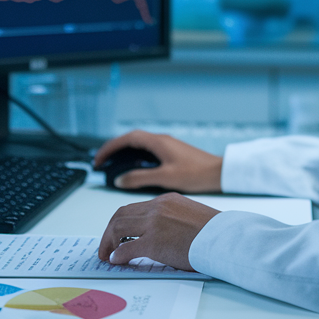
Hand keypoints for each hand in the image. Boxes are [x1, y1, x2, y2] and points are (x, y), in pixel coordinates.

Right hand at [93, 130, 222, 192]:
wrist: (219, 173)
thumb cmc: (197, 174)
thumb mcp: (164, 177)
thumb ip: (140, 178)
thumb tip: (119, 179)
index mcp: (158, 142)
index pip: (126, 139)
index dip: (109, 148)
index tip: (98, 160)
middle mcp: (161, 140)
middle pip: (130, 140)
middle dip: (113, 150)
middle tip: (102, 164)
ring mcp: (166, 146)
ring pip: (139, 146)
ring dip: (124, 154)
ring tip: (113, 167)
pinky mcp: (171, 154)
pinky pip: (147, 152)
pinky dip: (136, 159)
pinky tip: (134, 171)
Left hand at [98, 193, 220, 270]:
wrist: (226, 238)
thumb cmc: (215, 232)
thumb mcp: (191, 215)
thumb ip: (172, 218)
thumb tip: (159, 234)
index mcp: (166, 200)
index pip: (134, 208)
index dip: (121, 222)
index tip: (117, 234)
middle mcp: (157, 208)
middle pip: (121, 215)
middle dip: (109, 232)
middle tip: (106, 246)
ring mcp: (154, 224)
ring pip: (118, 228)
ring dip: (109, 243)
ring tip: (107, 255)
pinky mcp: (154, 242)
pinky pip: (126, 249)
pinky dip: (118, 255)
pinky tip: (117, 261)